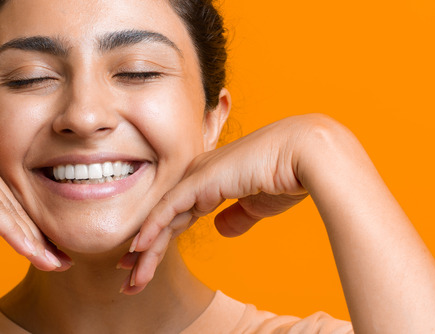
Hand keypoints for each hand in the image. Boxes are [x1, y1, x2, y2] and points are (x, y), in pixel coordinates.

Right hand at [0, 105, 68, 270]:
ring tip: (56, 263)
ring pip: (13, 211)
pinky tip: (32, 251)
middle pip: (19, 206)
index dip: (28, 227)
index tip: (46, 250)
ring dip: (35, 240)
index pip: (9, 201)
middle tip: (64, 260)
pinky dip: (16, 233)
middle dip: (42, 236)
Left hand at [121, 115, 316, 293]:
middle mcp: (197, 177)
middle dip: (145, 253)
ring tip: (130, 279)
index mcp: (210, 180)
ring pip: (162, 219)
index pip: (177, 216)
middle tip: (129, 279)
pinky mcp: (199, 180)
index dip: (159, 241)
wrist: (305, 155)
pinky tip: (138, 249)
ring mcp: (195, 176)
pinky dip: (152, 229)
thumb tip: (222, 230)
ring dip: (145, 252)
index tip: (144, 265)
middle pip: (164, 220)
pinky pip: (167, 209)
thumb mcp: (258, 204)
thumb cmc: (287, 176)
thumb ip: (238, 216)